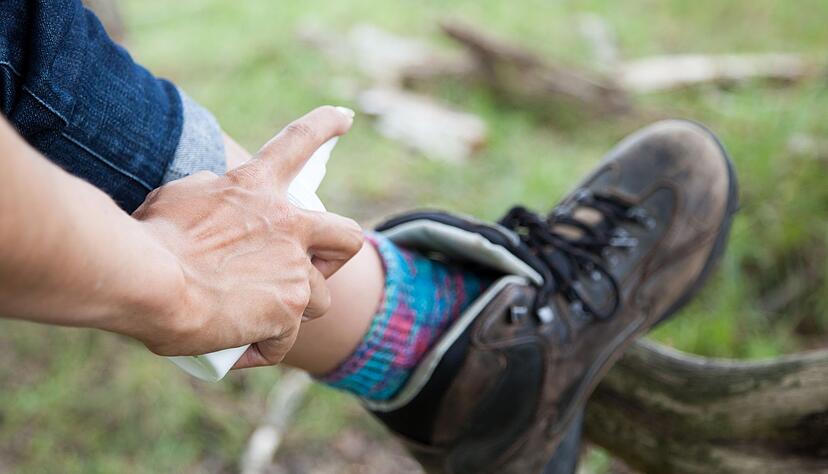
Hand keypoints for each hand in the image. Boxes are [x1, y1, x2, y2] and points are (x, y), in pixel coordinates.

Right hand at [129, 106, 362, 367]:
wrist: (147, 279)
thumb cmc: (150, 238)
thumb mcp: (181, 196)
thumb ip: (213, 194)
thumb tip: (221, 198)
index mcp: (257, 189)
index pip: (298, 143)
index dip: (325, 125)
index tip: (346, 117)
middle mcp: (288, 226)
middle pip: (346, 236)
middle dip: (336, 254)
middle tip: (309, 267)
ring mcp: (294, 271)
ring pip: (320, 299)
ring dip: (293, 310)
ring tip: (253, 315)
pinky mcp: (288, 311)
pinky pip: (285, 341)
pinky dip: (262, 347)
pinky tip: (234, 345)